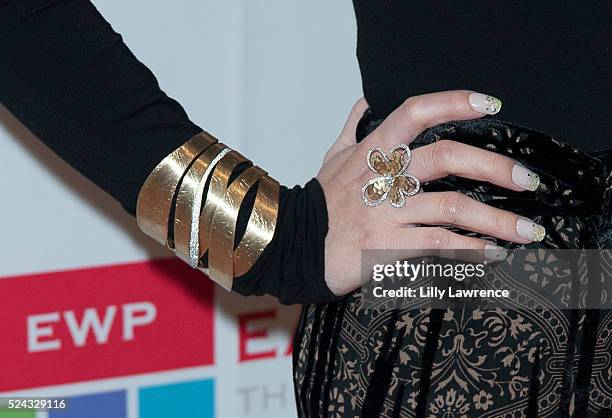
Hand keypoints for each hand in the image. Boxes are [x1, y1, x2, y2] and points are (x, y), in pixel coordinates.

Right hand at [317, 90, 544, 295]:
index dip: (453, 103)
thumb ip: (352, 128)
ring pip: (452, 207)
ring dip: (497, 220)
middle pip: (446, 157)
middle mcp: (383, 178)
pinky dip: (470, 250)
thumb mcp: (331, 158)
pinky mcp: (389, 246)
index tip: (489, 104)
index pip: (415, 113)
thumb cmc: (318, 203)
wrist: (295, 246)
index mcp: (372, 152)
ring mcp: (387, 212)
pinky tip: (492, 254)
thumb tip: (365, 101)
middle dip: (493, 166)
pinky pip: (439, 245)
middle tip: (526, 180)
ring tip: (527, 232)